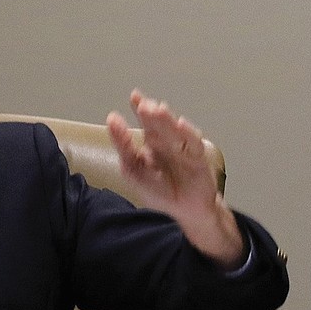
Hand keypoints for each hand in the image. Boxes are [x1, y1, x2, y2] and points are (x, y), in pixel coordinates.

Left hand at [107, 89, 245, 269]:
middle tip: (143, 104)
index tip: (134, 96)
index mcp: (153, 144)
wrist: (183, 213)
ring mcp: (184, 149)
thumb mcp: (133, 170)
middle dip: (152, 114)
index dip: (140, 108)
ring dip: (166, 120)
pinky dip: (188, 133)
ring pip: (174, 131)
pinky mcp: (198, 158)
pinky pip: (193, 144)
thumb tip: (112, 119)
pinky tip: (180, 125)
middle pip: (160, 124)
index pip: (146, 123)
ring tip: (157, 110)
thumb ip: (123, 146)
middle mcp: (169, 143)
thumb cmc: (159, 193)